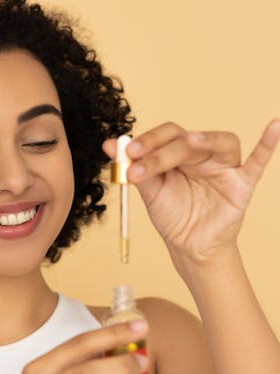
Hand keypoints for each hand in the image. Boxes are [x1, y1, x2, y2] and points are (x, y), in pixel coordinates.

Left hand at [102, 119, 279, 262]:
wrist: (188, 247)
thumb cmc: (173, 215)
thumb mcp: (150, 191)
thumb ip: (135, 167)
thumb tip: (110, 145)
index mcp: (180, 153)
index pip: (167, 135)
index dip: (148, 141)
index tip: (127, 153)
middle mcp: (203, 155)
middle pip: (187, 140)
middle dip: (162, 151)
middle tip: (139, 160)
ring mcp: (224, 168)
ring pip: (221, 143)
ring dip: (206, 139)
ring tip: (192, 141)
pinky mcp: (241, 184)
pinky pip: (258, 162)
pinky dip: (268, 144)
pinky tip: (276, 126)